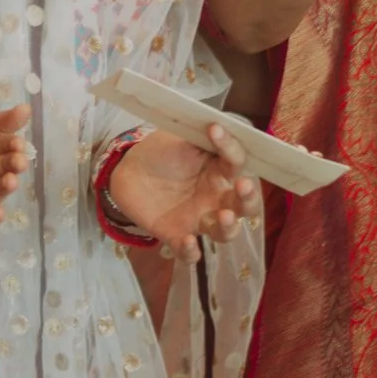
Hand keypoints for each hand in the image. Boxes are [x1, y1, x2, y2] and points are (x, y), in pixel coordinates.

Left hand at [106, 125, 257, 265]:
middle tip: (243, 185)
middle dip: (249, 198)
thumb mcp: (179, 139)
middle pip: (245, 205)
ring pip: (225, 233)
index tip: (214, 129)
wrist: (127, 172)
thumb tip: (216, 124)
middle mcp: (217, 198)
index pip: (237, 162)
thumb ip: (198, 137)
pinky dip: (191, 251)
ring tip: (225, 216)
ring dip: (229, 227)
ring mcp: (199, 219)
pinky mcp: (177, 236)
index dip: (231, 147)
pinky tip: (187, 240)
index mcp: (220, 171)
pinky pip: (190, 253)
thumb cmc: (160, 153)